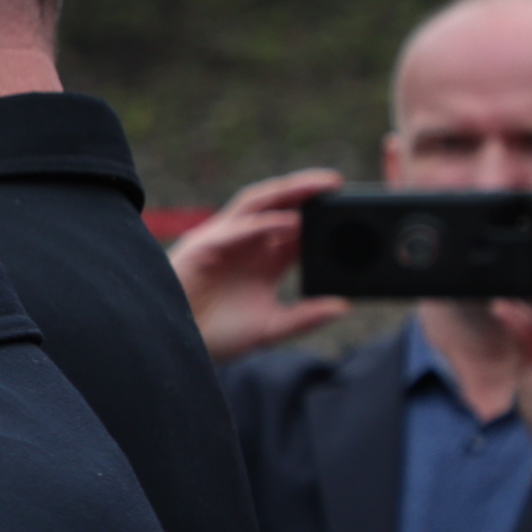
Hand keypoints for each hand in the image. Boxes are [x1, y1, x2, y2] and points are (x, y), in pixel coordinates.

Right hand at [167, 167, 351, 363]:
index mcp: (265, 259)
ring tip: (325, 186)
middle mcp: (247, 242)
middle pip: (283, 206)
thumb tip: (343, 306)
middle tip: (345, 186)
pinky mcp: (206, 244)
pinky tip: (292, 223)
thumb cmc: (214, 336)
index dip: (325, 217)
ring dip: (293, 191)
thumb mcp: (271, 327)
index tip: (358, 213)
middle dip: (312, 193)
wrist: (173, 346)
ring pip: (263, 203)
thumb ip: (305, 317)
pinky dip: (267, 222)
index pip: (300, 227)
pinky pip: (240, 226)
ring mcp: (226, 239)